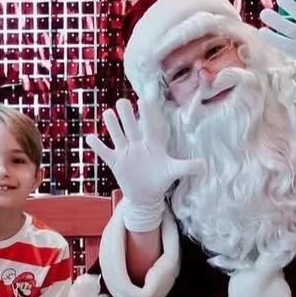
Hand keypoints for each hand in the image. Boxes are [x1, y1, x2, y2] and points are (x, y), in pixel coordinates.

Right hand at [85, 99, 203, 230]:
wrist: (145, 195)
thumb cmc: (160, 179)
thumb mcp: (174, 172)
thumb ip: (188, 167)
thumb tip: (206, 166)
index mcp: (151, 143)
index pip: (149, 126)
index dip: (146, 114)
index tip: (143, 101)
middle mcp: (136, 144)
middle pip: (130, 126)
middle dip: (126, 115)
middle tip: (122, 102)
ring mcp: (124, 152)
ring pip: (116, 134)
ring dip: (112, 125)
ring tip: (107, 114)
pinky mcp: (115, 162)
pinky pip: (104, 152)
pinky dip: (97, 146)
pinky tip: (90, 137)